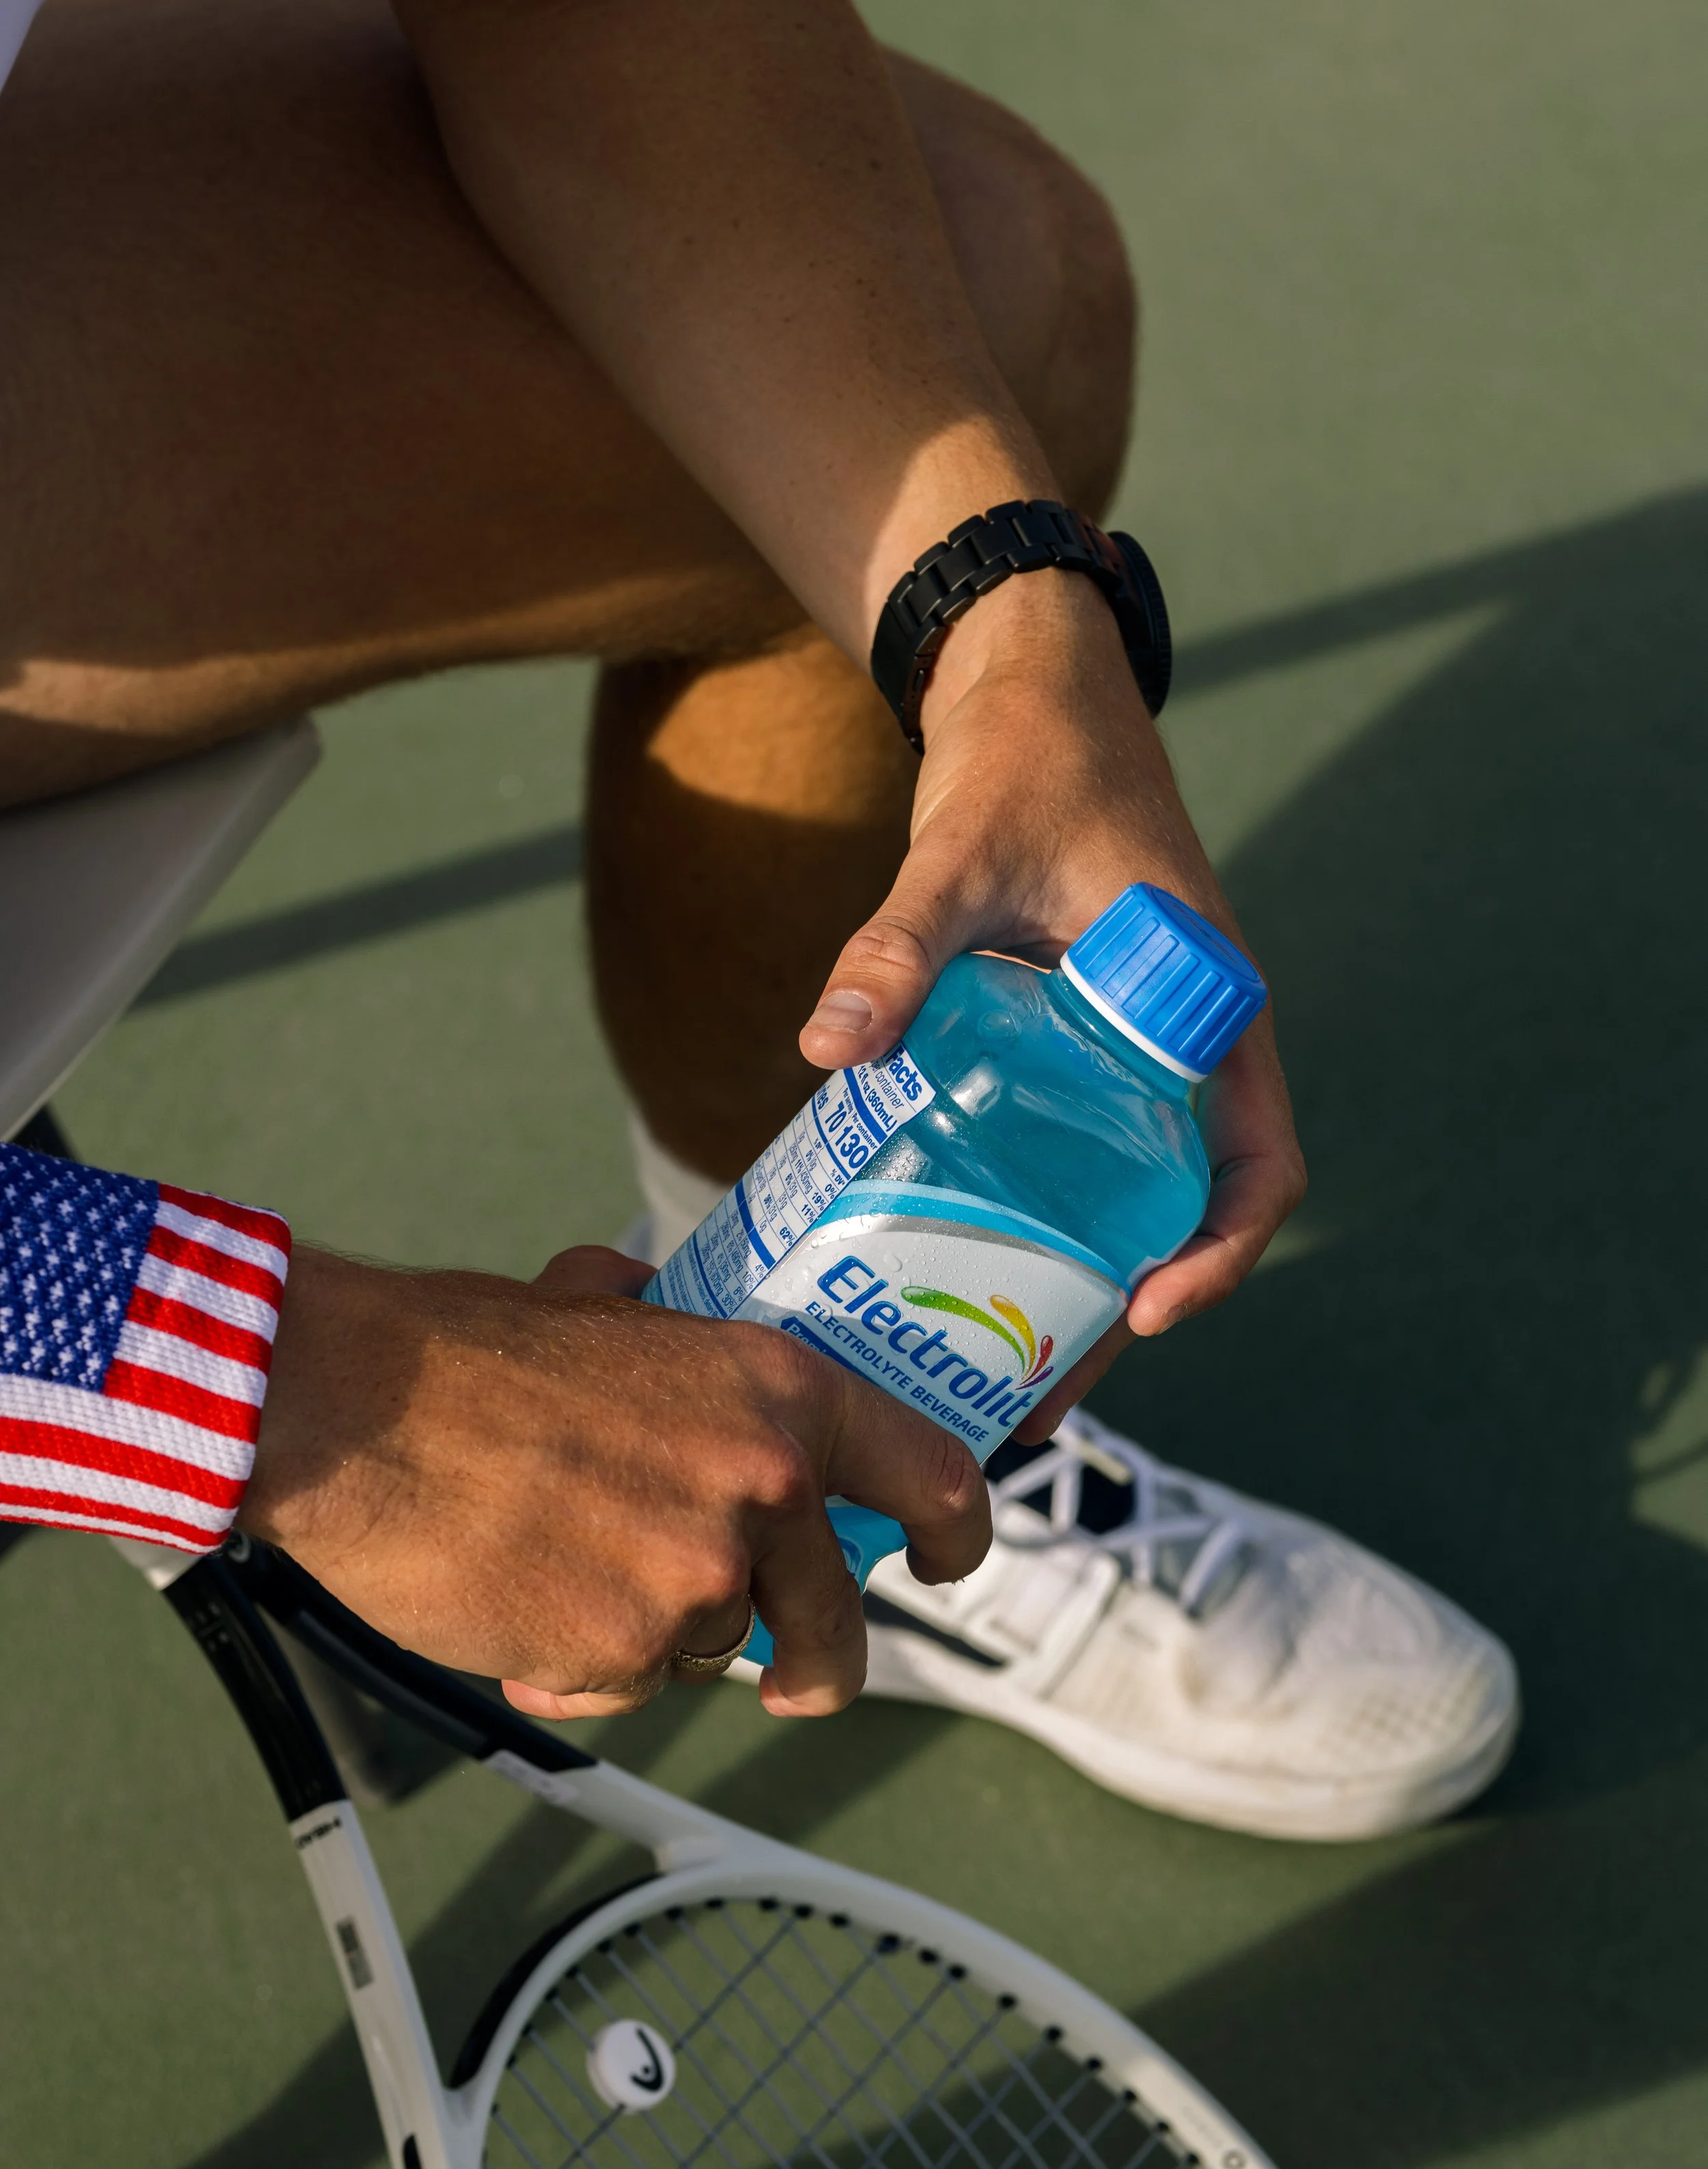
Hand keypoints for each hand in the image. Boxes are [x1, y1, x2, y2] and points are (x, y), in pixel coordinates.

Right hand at [239, 1244, 987, 1719]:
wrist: (358, 1408)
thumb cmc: (461, 1354)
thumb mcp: (598, 1307)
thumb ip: (661, 1329)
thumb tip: (653, 1306)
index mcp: (780, 1394)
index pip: (932, 1475)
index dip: (958, 1533)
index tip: (945, 1563)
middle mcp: (764, 1486)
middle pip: (831, 1620)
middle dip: (813, 1663)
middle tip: (791, 1677)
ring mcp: (697, 1578)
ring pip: (707, 1649)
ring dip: (653, 1635)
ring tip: (561, 1568)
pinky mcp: (623, 1650)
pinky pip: (623, 1686)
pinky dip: (579, 1667)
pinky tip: (519, 1607)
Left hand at [797, 571, 1305, 1402]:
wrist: (1026, 685)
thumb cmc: (1028, 757)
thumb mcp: (963, 854)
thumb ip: (900, 943)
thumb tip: (828, 1048)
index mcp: (1208, 1006)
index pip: (1260, 1164)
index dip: (1221, 1254)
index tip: (1145, 1313)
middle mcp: (1184, 1042)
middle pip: (1180, 1212)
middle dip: (1117, 1314)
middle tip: (1030, 1399)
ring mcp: (1130, 1047)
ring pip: (1122, 1194)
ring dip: (1071, 1280)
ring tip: (988, 1367)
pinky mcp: (1074, 1041)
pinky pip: (1072, 1149)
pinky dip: (1031, 1211)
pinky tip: (952, 1258)